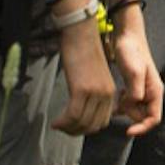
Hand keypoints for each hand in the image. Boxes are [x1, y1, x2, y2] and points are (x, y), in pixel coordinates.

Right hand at [54, 12, 117, 135]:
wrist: (81, 33)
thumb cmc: (83, 50)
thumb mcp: (93, 75)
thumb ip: (91, 92)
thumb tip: (80, 106)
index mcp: (110, 91)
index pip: (102, 121)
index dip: (87, 128)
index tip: (74, 126)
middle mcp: (105, 94)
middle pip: (93, 126)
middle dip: (77, 131)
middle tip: (63, 128)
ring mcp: (94, 93)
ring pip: (82, 123)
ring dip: (68, 128)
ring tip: (57, 125)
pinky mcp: (81, 90)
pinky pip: (72, 115)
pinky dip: (63, 122)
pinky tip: (55, 122)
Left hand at [107, 20, 163, 137]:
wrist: (126, 35)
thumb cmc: (132, 50)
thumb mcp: (134, 71)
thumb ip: (135, 91)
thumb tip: (133, 105)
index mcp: (155, 91)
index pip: (154, 119)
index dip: (142, 128)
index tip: (128, 130)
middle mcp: (151, 92)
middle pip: (143, 116)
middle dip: (130, 114)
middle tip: (118, 104)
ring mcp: (143, 90)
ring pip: (135, 109)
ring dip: (125, 108)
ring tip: (116, 98)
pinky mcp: (134, 86)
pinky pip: (130, 102)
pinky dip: (122, 103)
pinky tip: (116, 95)